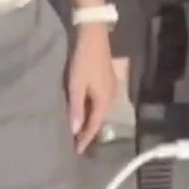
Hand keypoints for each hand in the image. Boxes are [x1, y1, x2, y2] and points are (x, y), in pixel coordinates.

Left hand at [67, 24, 116, 152]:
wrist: (93, 37)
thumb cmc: (83, 62)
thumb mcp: (76, 86)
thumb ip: (76, 109)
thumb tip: (76, 131)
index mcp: (105, 101)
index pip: (94, 125)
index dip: (85, 138)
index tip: (77, 151)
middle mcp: (112, 97)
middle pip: (100, 119)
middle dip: (89, 131)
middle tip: (77, 143)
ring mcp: (111, 88)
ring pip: (100, 110)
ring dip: (90, 120)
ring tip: (79, 130)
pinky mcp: (108, 80)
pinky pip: (100, 101)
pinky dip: (92, 109)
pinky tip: (84, 110)